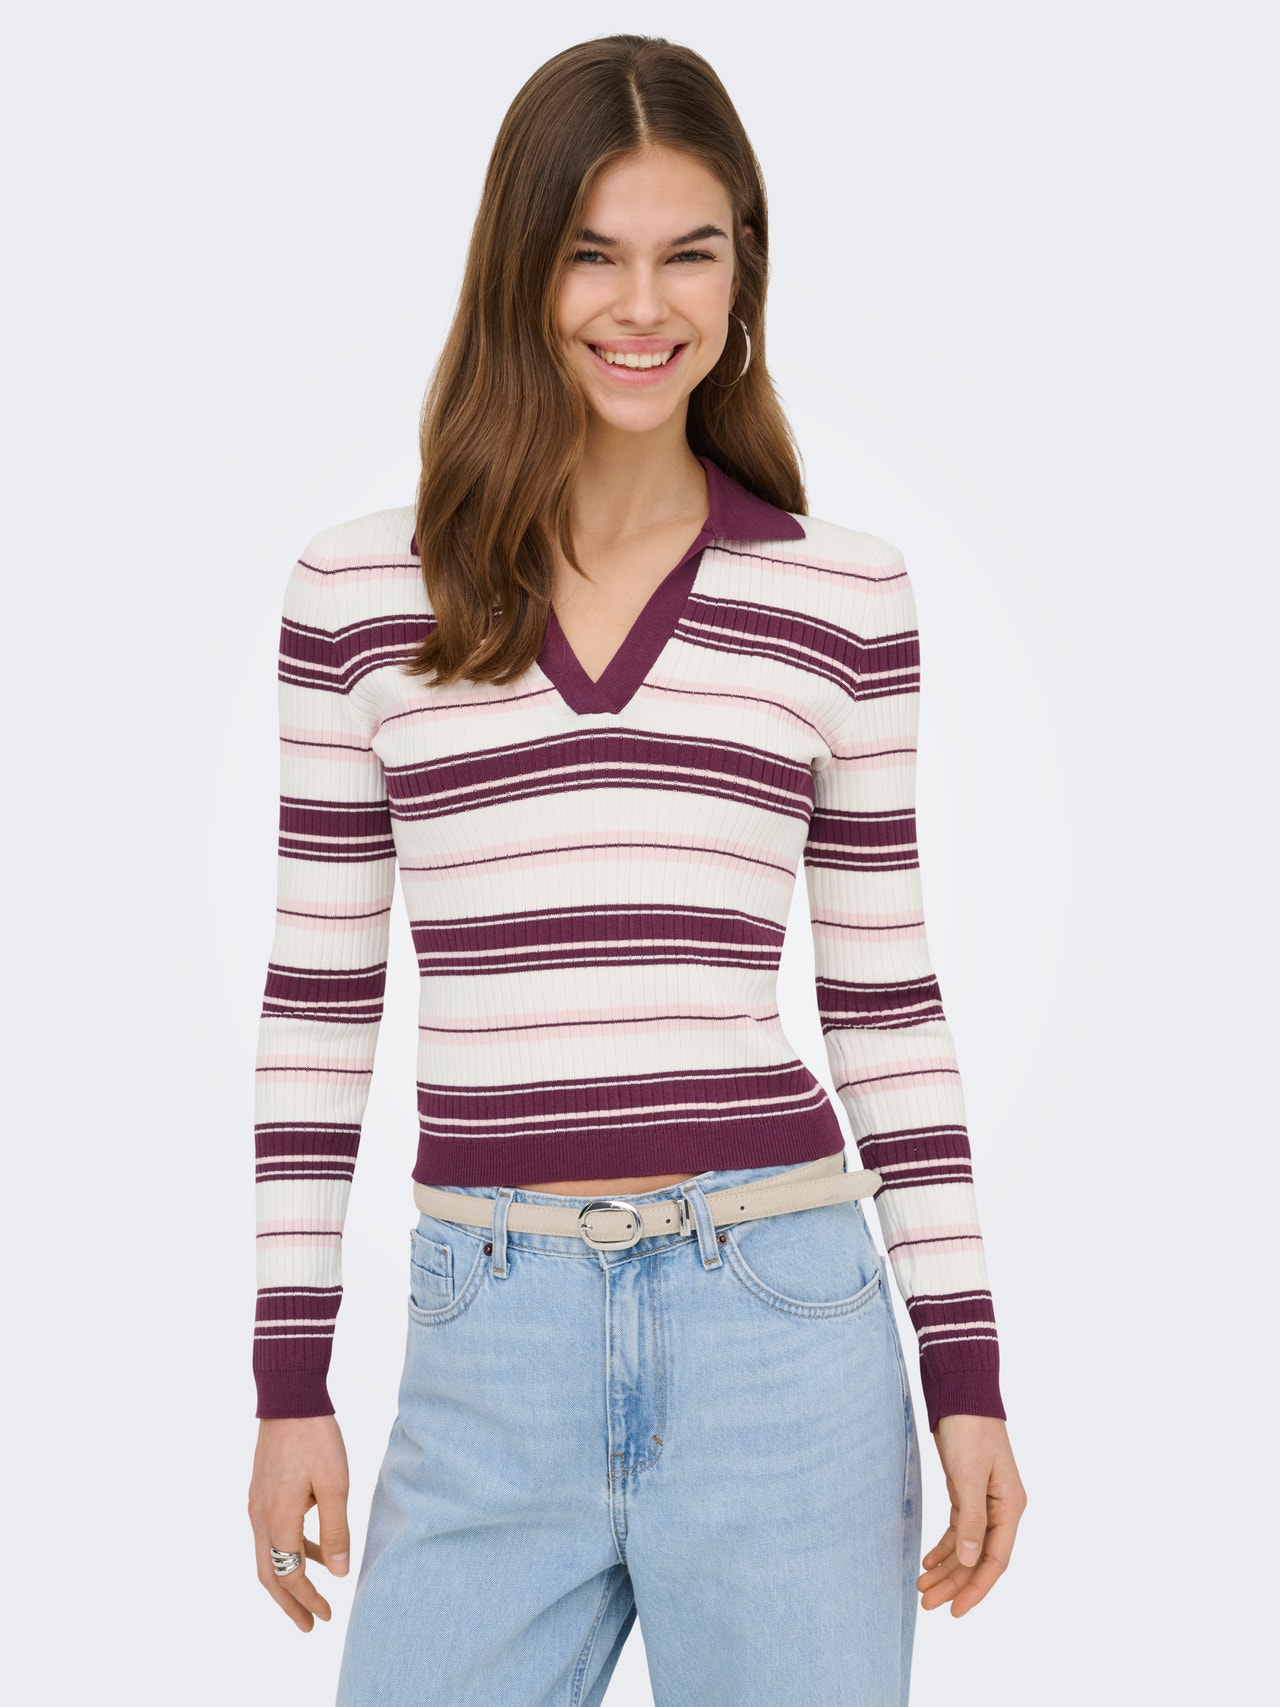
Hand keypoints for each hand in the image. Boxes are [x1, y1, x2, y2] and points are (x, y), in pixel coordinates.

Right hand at [248, 1414, 351, 1630]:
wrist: (289, 1398)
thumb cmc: (316, 1439)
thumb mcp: (335, 1486)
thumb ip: (335, 1532)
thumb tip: (337, 1575)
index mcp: (277, 1520)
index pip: (289, 1575)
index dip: (308, 1600)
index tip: (326, 1617)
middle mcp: (260, 1517)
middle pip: (270, 1575)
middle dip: (290, 1603)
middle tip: (310, 1625)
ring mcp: (257, 1504)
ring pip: (268, 1555)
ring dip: (289, 1577)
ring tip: (314, 1594)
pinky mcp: (261, 1491)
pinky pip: (272, 1533)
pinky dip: (290, 1549)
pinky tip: (314, 1549)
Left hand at [917, 1414, 1025, 1616]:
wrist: (960, 1393)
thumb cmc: (970, 1430)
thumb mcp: (969, 1476)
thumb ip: (971, 1520)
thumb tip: (969, 1560)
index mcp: (1009, 1507)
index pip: (995, 1560)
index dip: (976, 1588)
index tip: (956, 1610)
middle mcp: (1000, 1509)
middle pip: (978, 1558)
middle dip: (955, 1583)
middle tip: (928, 1604)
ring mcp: (984, 1502)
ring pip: (966, 1547)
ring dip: (946, 1568)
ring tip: (922, 1588)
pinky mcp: (966, 1492)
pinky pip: (957, 1529)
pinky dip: (943, 1547)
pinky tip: (928, 1562)